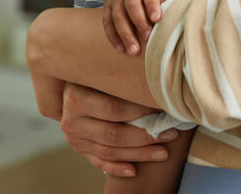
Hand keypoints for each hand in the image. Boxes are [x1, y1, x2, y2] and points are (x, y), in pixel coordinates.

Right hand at [59, 83, 178, 177]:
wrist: (69, 88)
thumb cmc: (93, 75)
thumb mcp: (99, 70)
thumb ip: (118, 74)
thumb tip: (156, 77)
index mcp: (76, 97)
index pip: (114, 108)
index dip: (141, 111)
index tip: (164, 110)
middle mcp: (71, 120)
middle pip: (113, 133)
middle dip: (145, 136)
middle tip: (170, 133)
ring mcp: (74, 137)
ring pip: (110, 151)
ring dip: (139, 154)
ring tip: (163, 152)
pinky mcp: (79, 149)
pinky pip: (99, 162)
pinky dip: (117, 168)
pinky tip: (134, 170)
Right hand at [103, 0, 183, 54]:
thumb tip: (199, 8)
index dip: (152, 4)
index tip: (157, 19)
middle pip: (131, 4)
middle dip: (138, 22)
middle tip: (147, 38)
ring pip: (117, 14)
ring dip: (124, 33)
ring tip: (134, 50)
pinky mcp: (108, 3)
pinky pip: (107, 20)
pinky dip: (112, 35)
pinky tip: (120, 48)